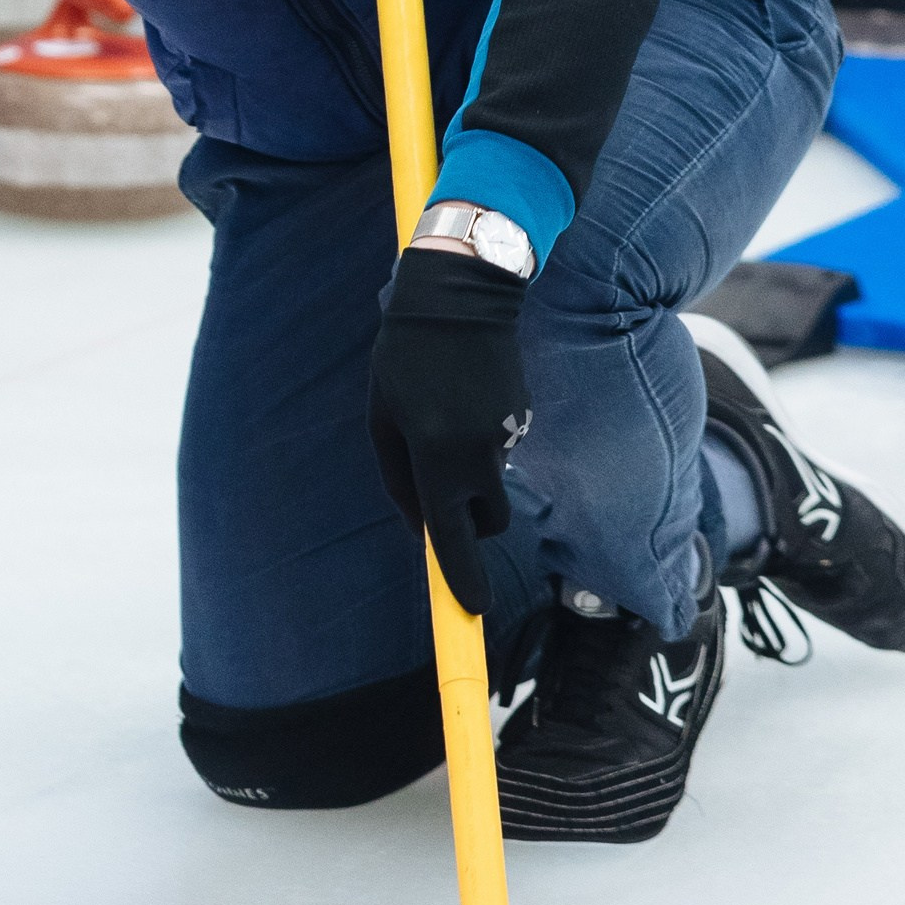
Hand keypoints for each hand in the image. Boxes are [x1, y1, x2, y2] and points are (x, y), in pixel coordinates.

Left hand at [365, 245, 532, 617]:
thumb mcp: (382, 418)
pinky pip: (498, 448)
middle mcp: (479, 454)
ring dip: (469, 468)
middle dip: (470, 517)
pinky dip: (481, 438)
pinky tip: (465, 394)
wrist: (461, 294)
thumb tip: (421, 528)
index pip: (451, 534)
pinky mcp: (521, 418)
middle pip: (486, 519)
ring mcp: (507, 436)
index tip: (473, 611)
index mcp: (437, 455)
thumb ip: (398, 479)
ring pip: (491, 481)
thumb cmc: (405, 357)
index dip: (462, 577)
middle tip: (436, 476)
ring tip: (443, 410)